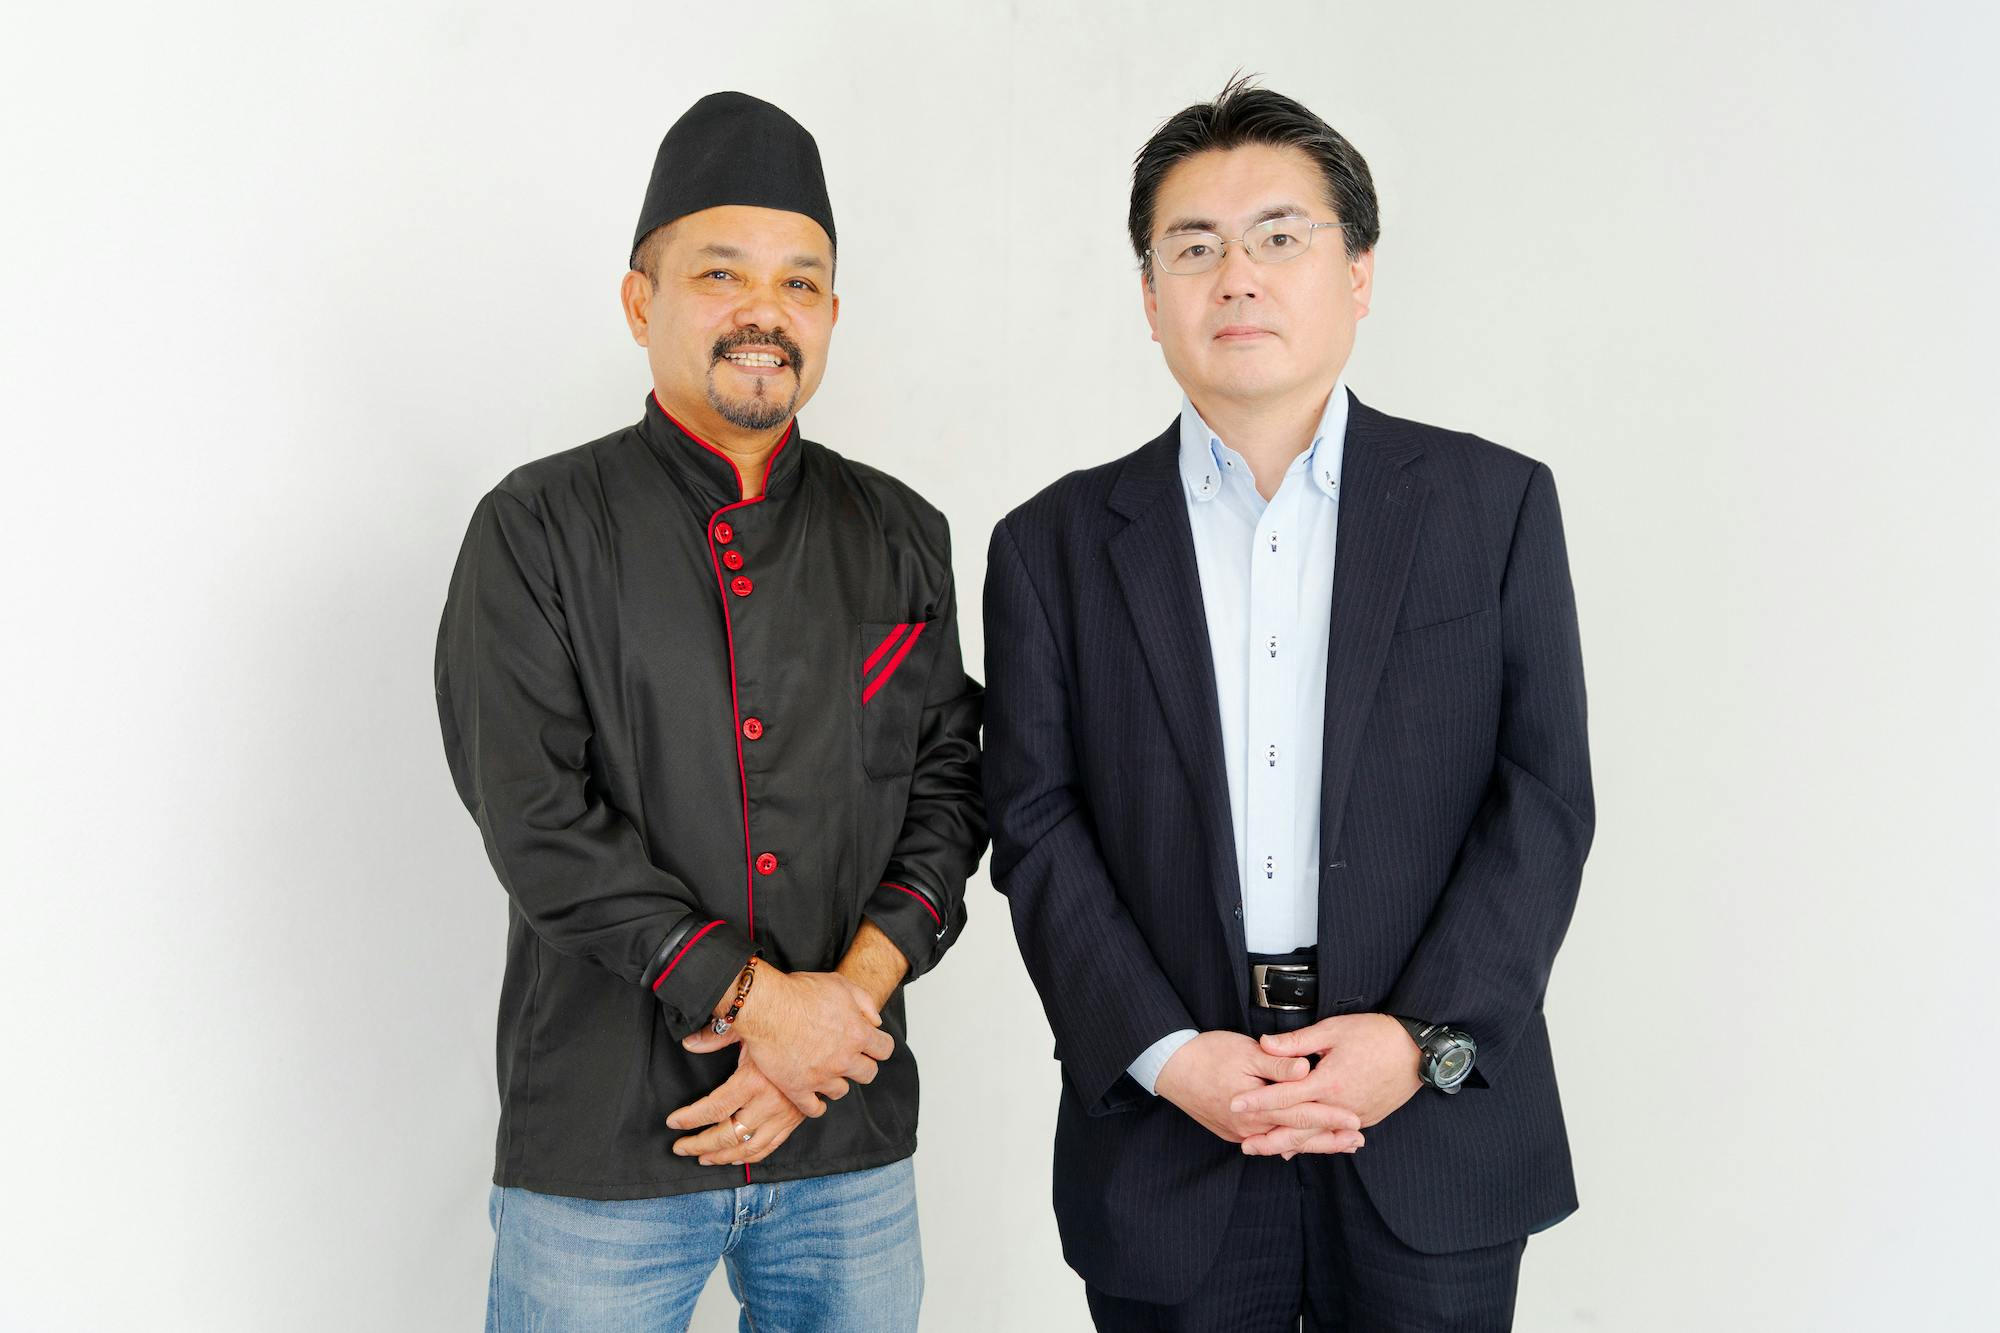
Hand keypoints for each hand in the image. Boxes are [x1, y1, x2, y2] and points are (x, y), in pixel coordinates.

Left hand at [665, 1044, 805, 1166]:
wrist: (821, 1039)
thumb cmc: (781, 1032)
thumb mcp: (747, 1030)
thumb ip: (715, 1037)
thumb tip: (689, 1043)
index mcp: (753, 1081)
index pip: (714, 1109)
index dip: (689, 1119)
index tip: (674, 1122)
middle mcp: (768, 1103)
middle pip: (727, 1135)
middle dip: (699, 1144)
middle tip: (681, 1147)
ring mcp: (783, 1116)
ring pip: (747, 1148)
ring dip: (721, 1157)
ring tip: (702, 1157)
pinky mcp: (793, 1122)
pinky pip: (768, 1147)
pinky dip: (749, 1157)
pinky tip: (734, 1157)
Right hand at [689, 967, 892, 1115]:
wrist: (765, 1006)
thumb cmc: (799, 992)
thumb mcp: (839, 984)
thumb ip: (864, 1002)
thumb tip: (875, 1021)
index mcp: (857, 1034)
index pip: (884, 1050)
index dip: (878, 1046)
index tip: (871, 1045)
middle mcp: (843, 1059)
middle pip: (868, 1073)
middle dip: (861, 1064)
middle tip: (849, 1057)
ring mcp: (821, 1077)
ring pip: (841, 1091)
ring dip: (837, 1082)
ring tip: (827, 1073)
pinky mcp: (797, 1088)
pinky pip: (813, 1109)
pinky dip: (816, 1106)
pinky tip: (814, 1099)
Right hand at [1155, 1030, 1358, 1147]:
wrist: (1170, 1067)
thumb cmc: (1207, 1054)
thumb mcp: (1245, 1051)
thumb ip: (1277, 1064)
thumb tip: (1306, 1069)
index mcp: (1257, 1107)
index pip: (1302, 1114)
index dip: (1330, 1117)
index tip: (1355, 1119)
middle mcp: (1250, 1127)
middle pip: (1297, 1136)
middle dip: (1328, 1139)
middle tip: (1356, 1140)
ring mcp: (1240, 1133)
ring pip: (1283, 1142)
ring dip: (1311, 1143)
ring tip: (1337, 1143)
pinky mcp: (1232, 1131)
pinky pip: (1266, 1141)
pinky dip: (1287, 1142)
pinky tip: (1299, 1144)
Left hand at [1231, 1014, 1421, 1156]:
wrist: (1417, 1050)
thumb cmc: (1375, 1034)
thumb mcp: (1333, 1030)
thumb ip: (1297, 1042)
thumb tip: (1265, 1044)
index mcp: (1329, 1082)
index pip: (1285, 1096)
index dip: (1258, 1101)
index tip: (1235, 1104)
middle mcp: (1341, 1105)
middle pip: (1299, 1128)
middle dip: (1270, 1138)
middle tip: (1244, 1145)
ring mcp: (1355, 1115)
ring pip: (1318, 1137)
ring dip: (1292, 1145)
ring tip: (1268, 1149)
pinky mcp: (1367, 1118)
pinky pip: (1335, 1135)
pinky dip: (1317, 1142)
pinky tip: (1303, 1146)